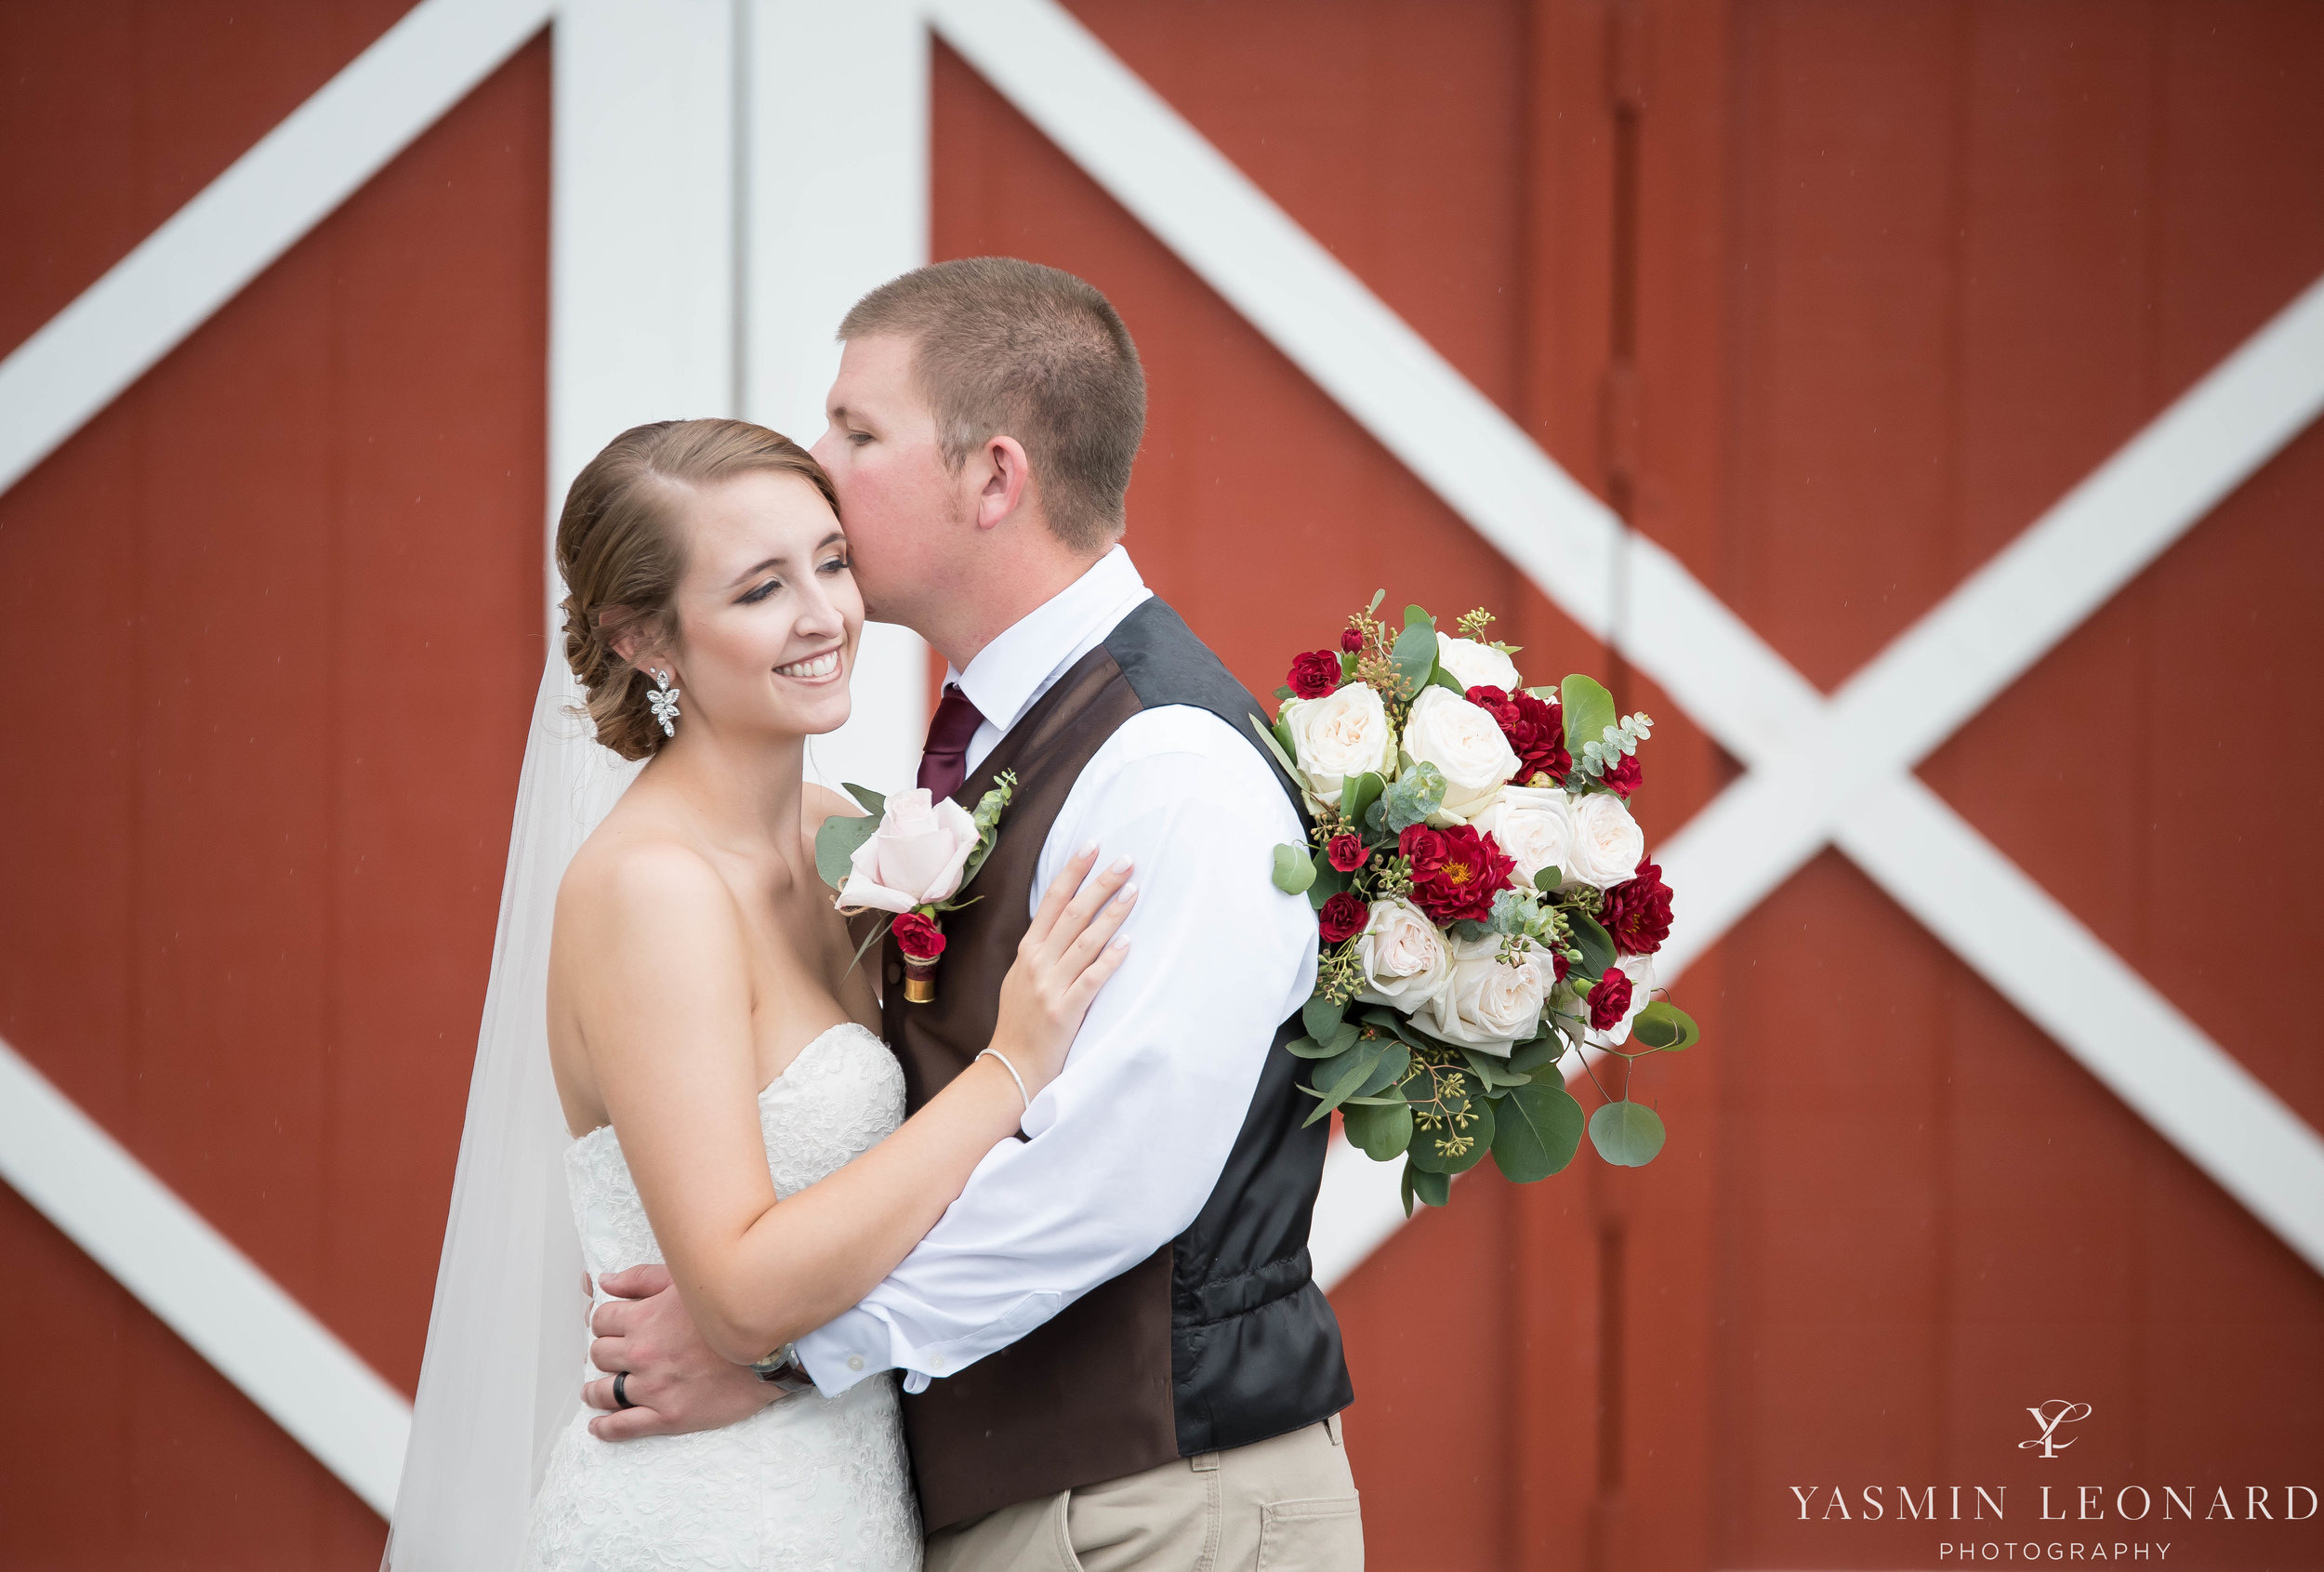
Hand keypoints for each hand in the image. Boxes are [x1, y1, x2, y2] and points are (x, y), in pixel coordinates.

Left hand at [580, 1264, 782, 1438]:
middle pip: (600, 1355)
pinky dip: (605, 1428)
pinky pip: (623, 1426)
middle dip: (604, 1353)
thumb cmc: (733, 1311)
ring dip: (596, 1390)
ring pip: (604, 1391)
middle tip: (612, 1355)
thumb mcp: (685, 1283)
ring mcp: (654, 1387)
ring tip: (596, 1391)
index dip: (605, 1322)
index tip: (610, 1328)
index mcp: (644, 1318)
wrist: (773, 1349)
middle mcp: (642, 1354)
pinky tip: (599, 1426)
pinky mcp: (668, 1416)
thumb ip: (640, 1279)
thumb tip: (604, 1281)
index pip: (602, 1320)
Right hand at [992, 845, 1136, 1097]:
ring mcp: (1050, 987)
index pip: (1053, 902)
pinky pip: (1091, 980)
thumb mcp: (1020, 978)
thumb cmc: (1019, 1022)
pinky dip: (1109, 960)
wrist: (1010, 1067)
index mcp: (1028, 951)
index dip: (1073, 872)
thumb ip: (1040, 951)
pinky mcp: (1064, 1012)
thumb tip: (1062, 922)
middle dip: (1101, 883)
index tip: (1093, 846)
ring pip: (1085, 941)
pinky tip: (1127, 944)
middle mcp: (1038, 963)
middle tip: (1126, 861)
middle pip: (1073, 914)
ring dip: (1112, 914)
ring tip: (1134, 891)